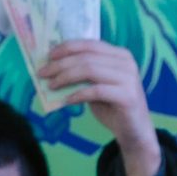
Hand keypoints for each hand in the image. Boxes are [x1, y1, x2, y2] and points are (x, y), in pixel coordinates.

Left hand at [41, 38, 162, 175]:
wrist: (134, 131)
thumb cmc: (112, 107)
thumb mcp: (95, 86)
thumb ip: (83, 74)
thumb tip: (54, 68)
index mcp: (119, 55)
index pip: (90, 44)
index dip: (68, 47)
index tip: (49, 55)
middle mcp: (126, 63)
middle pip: (87, 57)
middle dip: (61, 64)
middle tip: (43, 72)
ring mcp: (128, 78)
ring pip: (90, 70)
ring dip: (66, 77)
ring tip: (51, 85)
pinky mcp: (127, 96)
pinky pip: (96, 91)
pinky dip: (78, 94)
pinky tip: (66, 100)